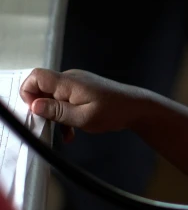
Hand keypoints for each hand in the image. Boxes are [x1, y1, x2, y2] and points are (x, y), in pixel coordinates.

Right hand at [19, 68, 142, 141]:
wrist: (137, 108)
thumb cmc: (114, 111)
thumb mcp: (83, 117)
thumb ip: (58, 112)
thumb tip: (34, 106)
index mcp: (69, 82)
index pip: (36, 76)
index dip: (28, 93)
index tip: (35, 111)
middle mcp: (71, 79)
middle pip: (42, 89)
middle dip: (42, 109)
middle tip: (50, 126)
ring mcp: (77, 85)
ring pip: (53, 98)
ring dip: (55, 116)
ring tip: (65, 132)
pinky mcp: (82, 91)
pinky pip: (64, 101)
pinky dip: (64, 115)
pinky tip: (71, 131)